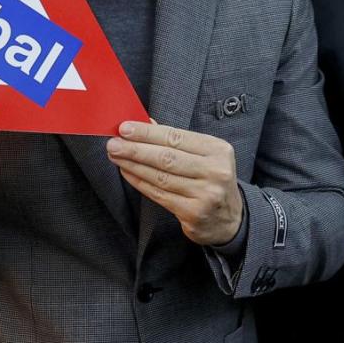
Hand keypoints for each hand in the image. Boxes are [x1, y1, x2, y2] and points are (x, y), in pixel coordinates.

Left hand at [106, 121, 243, 245]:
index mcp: (218, 150)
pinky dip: (140, 182)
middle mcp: (215, 171)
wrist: (230, 219)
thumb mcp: (204, 155)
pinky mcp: (193, 213)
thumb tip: (144, 123)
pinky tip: (128, 173)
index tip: (125, 128)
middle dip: (136, 149)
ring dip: (133, 165)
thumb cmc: (211, 180)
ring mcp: (205, 194)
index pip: (176, 137)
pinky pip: (159, 194)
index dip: (147, 133)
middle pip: (167, 157)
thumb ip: (176, 140)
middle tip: (113, 143)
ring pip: (161, 177)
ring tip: (116, 156)